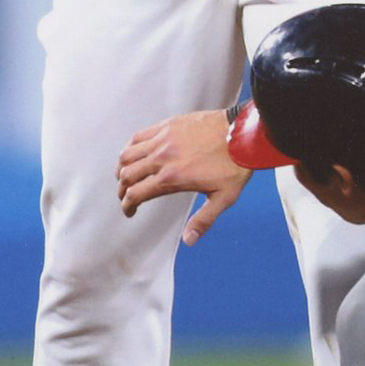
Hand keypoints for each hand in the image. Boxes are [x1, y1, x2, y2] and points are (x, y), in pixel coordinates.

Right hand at [116, 109, 249, 244]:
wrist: (243, 134)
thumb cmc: (235, 164)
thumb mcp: (223, 198)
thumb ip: (203, 220)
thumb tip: (189, 240)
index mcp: (172, 178)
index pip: (136, 194)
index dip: (128, 206)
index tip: (130, 210)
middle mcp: (162, 158)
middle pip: (127, 175)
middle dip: (122, 189)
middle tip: (126, 196)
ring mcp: (163, 139)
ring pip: (128, 154)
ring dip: (122, 168)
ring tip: (124, 176)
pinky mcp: (167, 125)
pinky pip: (139, 136)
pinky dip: (130, 147)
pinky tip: (132, 153)